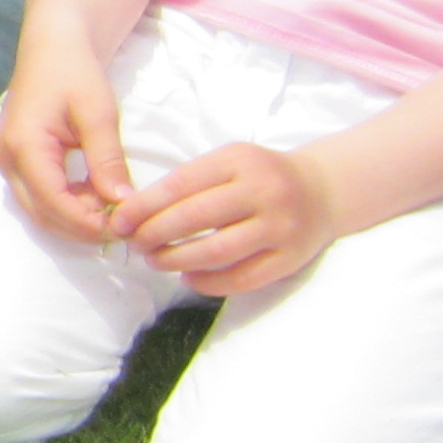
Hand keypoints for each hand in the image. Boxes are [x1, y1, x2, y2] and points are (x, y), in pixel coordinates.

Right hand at [0, 43, 133, 243]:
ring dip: (73, 218)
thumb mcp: (99, 113)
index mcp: (23, 145)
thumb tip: (123, 202)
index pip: (53, 201)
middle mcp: (6, 158)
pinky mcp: (13, 161)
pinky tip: (92, 195)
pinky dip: (65, 205)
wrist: (53, 46)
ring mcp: (5, 161)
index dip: (87, 222)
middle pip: (40, 213)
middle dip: (80, 227)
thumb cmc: (75, 71)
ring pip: (37, 209)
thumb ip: (107, 160)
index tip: (121, 227)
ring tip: (110, 209)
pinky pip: (37, 196)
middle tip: (120, 225)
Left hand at [107, 140, 336, 297]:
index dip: (144, 207)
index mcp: (239, 161)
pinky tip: (188, 277)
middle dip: (153, 235)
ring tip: (156, 261)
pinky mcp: (290, 258)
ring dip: (176, 261)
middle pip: (194, 218)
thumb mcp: (228, 163)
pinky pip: (241, 278)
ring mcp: (280, 226)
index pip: (180, 185)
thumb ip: (188, 182)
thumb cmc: (261, 176)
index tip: (119, 222)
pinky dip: (207, 282)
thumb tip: (133, 213)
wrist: (323, 190)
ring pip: (216, 252)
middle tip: (135, 244)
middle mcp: (263, 191)